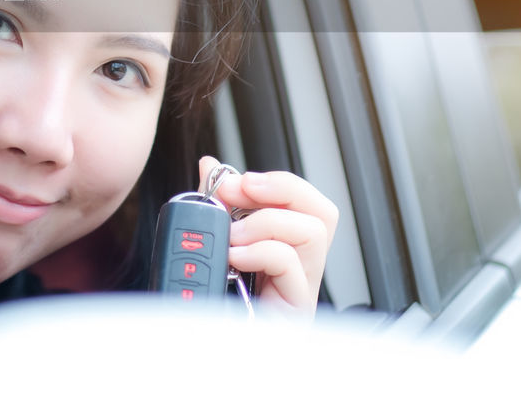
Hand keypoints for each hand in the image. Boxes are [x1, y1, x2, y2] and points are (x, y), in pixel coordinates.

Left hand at [199, 156, 338, 315]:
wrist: (197, 354)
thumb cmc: (206, 306)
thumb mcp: (209, 244)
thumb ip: (214, 207)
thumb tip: (211, 166)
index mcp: (283, 252)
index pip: (304, 203)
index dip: (274, 182)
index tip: (233, 179)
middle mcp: (299, 272)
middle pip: (323, 212)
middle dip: (282, 189)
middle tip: (241, 190)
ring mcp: (300, 293)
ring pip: (314, 231)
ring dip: (265, 222)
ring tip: (233, 238)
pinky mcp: (293, 313)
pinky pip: (292, 265)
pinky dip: (260, 250)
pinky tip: (235, 258)